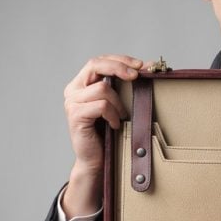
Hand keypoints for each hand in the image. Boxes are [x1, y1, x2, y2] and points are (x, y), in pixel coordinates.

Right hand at [61, 55, 142, 217]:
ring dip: (118, 102)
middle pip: (95, 64)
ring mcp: (72, 103)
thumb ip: (125, 86)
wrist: (96, 160)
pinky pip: (101, 105)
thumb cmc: (109, 132)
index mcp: (81, 83)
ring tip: (121, 117)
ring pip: (102, 88)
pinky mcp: (76, 116)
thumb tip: (149, 67)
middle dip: (119, 67)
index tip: (141, 65)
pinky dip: (113, 114)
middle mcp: (73, 90)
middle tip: (137, 76)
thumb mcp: (118, 103)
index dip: (120, 60)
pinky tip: (115, 125)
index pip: (99, 61)